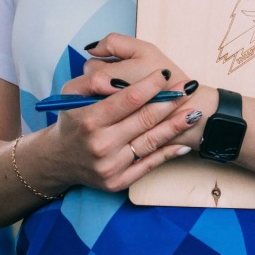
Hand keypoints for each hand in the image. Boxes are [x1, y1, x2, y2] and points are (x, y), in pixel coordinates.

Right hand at [70, 33, 217, 153]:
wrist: (60, 159)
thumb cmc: (73, 121)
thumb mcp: (70, 94)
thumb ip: (92, 78)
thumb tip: (119, 74)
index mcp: (89, 120)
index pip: (129, 99)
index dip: (151, 85)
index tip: (165, 73)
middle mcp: (101, 144)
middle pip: (144, 119)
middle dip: (170, 101)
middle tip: (188, 87)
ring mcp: (111, 165)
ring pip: (151, 142)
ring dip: (176, 126)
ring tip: (194, 112)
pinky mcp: (118, 182)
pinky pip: (149, 165)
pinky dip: (168, 152)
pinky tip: (183, 142)